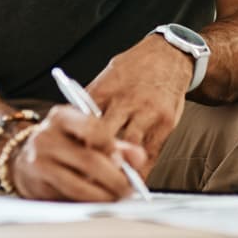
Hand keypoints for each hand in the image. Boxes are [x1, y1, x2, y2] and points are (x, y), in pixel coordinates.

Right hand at [9, 105, 145, 200]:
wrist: (23, 157)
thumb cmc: (62, 143)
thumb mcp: (84, 134)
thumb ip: (114, 144)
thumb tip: (139, 157)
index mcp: (60, 116)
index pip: (92, 128)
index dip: (112, 147)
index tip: (125, 162)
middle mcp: (46, 136)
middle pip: (89, 160)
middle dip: (114, 178)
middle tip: (128, 188)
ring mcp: (38, 162)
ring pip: (79, 185)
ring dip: (103, 195)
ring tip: (116, 197)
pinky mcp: (36, 186)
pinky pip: (68, 199)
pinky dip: (87, 203)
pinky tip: (97, 200)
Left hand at [86, 35, 191, 174]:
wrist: (169, 54)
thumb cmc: (135, 67)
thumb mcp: (109, 74)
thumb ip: (94, 98)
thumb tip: (74, 122)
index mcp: (106, 88)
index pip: (83, 118)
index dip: (74, 140)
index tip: (68, 157)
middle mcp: (125, 99)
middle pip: (102, 135)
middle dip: (93, 155)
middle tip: (85, 176)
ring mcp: (147, 111)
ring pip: (128, 146)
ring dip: (118, 166)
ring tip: (108, 183)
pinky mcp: (165, 122)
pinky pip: (151, 153)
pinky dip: (141, 169)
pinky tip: (133, 179)